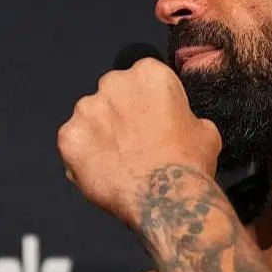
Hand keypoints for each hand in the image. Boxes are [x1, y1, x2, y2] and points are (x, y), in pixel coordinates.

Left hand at [57, 58, 220, 228]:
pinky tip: (103, 171)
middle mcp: (113, 83)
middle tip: (133, 144)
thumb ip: (184, 116)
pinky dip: (82, 157)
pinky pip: (72, 144)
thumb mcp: (204, 130)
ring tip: (118, 162)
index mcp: (148, 74)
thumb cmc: (187, 163)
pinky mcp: (68, 137)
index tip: (150, 122)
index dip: (146, 104)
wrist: (165, 197)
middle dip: (119, 115)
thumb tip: (180, 125)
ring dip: (99, 135)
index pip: (141, 81)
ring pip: (89, 119)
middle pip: (112, 95)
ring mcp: (86, 109)